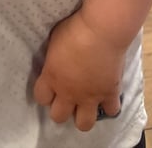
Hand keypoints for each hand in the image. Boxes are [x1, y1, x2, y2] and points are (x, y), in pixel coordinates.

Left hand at [33, 10, 124, 131]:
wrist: (101, 30)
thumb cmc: (75, 28)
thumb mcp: (55, 40)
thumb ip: (54, 57)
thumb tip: (56, 61)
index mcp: (52, 77)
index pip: (40, 98)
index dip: (45, 93)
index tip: (51, 86)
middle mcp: (68, 92)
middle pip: (58, 117)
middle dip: (62, 108)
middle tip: (68, 95)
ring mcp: (90, 96)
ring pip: (84, 124)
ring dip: (84, 114)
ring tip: (87, 102)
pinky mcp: (109, 94)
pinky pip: (110, 111)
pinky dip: (109, 105)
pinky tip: (108, 96)